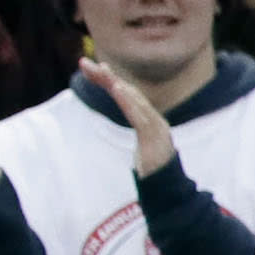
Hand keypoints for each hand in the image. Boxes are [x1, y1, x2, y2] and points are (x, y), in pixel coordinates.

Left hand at [83, 59, 178, 174]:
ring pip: (134, 100)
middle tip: (84, 63)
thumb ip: (136, 134)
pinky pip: (140, 116)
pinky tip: (118, 89)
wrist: (170, 192)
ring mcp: (156, 128)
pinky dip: (129, 101)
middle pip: (128, 92)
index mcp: (149, 121)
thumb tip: (127, 130)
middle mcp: (154, 120)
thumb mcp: (140, 148)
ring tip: (100, 71)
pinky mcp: (155, 138)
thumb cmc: (154, 172)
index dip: (109, 80)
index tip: (92, 67)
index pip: (127, 95)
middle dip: (106, 76)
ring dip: (115, 84)